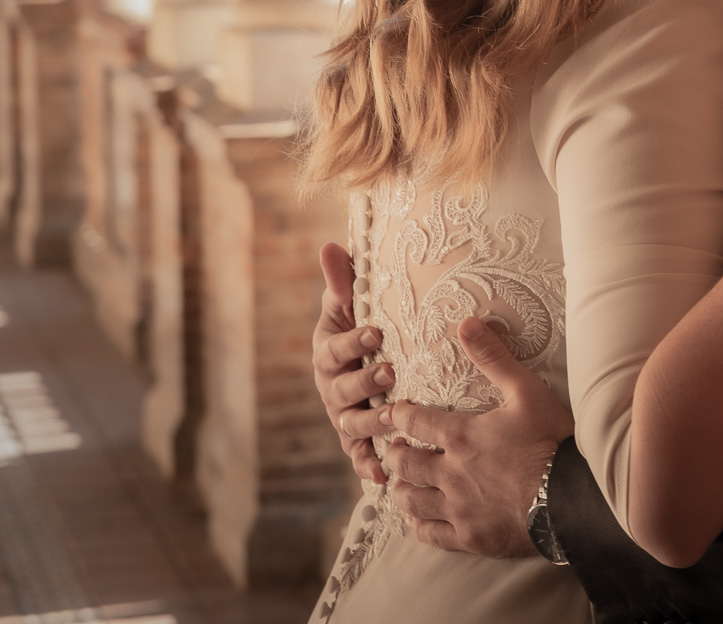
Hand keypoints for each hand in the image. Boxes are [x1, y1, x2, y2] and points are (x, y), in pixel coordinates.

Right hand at [312, 242, 394, 484]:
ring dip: (371, 422)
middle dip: (364, 382)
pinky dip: (368, 466)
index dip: (352, 341)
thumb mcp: (352, 306)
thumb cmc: (363, 329)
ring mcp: (344, 416)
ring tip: (394, 417)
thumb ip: (343, 281)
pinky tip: (381, 475)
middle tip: (390, 372)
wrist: (367, 363)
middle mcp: (332, 388)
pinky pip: (360, 456)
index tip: (375, 331)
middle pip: (341, 390)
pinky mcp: (358, 440)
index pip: (334, 348)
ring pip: (352, 424)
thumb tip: (331, 246)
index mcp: (328, 353)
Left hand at [385, 316, 575, 557]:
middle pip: (404, 462)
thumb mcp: (527, 391)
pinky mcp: (469, 536)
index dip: (399, 414)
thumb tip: (466, 322)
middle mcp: (449, 472)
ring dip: (401, 488)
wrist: (570, 498)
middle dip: (394, 452)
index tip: (394, 411)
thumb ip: (494, 358)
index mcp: (460, 436)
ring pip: (410, 500)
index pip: (414, 421)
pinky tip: (417, 519)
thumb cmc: (550, 441)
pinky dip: (418, 524)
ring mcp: (457, 507)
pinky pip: (429, 533)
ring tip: (401, 481)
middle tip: (394, 448)